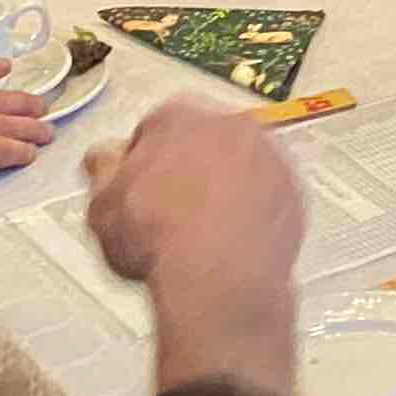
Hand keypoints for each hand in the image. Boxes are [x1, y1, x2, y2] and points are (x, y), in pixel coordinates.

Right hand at [87, 101, 303, 395]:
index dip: (144, 164)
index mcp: (177, 116)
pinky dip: (255, 209)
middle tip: (173, 210)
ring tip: (203, 229)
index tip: (142, 188)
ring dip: (225, 186)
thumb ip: (102, 170)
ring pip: (239, 164)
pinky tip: (233, 237)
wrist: (218, 279)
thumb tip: (104, 157)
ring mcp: (267, 155)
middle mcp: (228, 125)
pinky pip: (268, 193)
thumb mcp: (102, 205)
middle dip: (188, 169)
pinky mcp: (293, 188)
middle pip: (202, 142)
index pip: (155, 129)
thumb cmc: (160, 242)